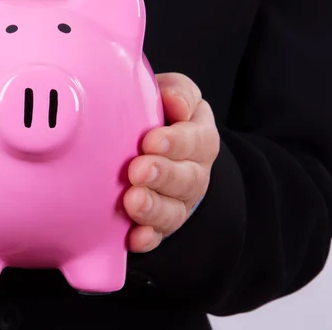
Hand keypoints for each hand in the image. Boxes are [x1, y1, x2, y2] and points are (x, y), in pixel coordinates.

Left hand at [124, 73, 219, 252]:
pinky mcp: (160, 224)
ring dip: (154, 208)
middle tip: (138, 170)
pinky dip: (147, 238)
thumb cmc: (157, 115)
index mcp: (198, 137)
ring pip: (174, 211)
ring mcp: (177, 201)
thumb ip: (176, 92)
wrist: (152, 146)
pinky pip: (158, 236)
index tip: (151, 140)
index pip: (197, 139)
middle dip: (163, 175)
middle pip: (188, 179)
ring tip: (133, 201)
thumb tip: (175, 101)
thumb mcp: (170, 94)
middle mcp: (193, 172)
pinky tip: (134, 238)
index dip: (177, 142)